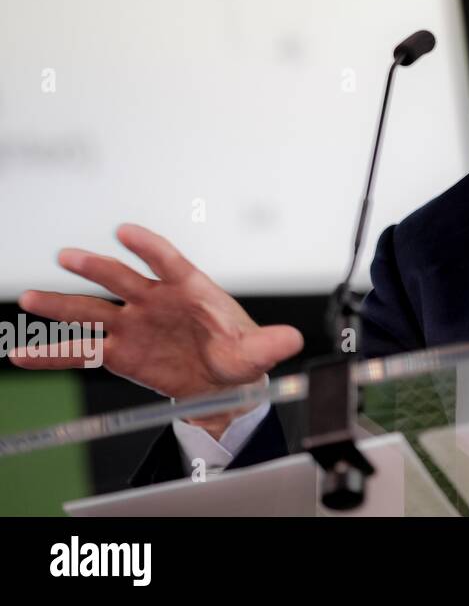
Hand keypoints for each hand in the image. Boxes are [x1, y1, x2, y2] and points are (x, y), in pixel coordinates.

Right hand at [9, 223, 303, 434]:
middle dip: (96, 267)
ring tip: (30, 301)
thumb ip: (270, 345)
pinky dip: (54, 352)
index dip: (148, 246)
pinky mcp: (120, 352)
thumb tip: (294, 341)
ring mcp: (134, 324)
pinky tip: (24, 353)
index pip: (168, 261)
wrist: (222, 384)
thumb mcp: (257, 352)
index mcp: (191, 290)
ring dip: (62, 304)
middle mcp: (156, 300)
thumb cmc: (239, 356)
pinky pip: (83, 350)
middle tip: (68, 257)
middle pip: (121, 278)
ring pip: (93, 310)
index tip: (125, 231)